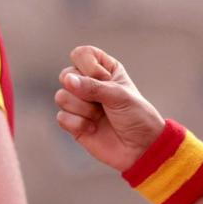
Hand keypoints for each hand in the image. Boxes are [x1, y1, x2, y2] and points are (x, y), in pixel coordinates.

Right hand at [54, 46, 166, 171]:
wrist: (141, 149)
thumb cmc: (136, 117)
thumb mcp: (119, 96)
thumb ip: (92, 86)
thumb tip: (67, 80)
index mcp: (104, 69)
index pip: (81, 54)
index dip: (89, 67)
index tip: (105, 79)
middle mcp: (89, 84)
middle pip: (65, 75)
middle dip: (83, 91)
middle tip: (102, 102)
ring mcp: (80, 104)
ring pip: (61, 96)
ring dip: (82, 109)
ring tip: (98, 117)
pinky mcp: (73, 123)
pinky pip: (61, 117)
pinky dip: (78, 124)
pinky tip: (93, 129)